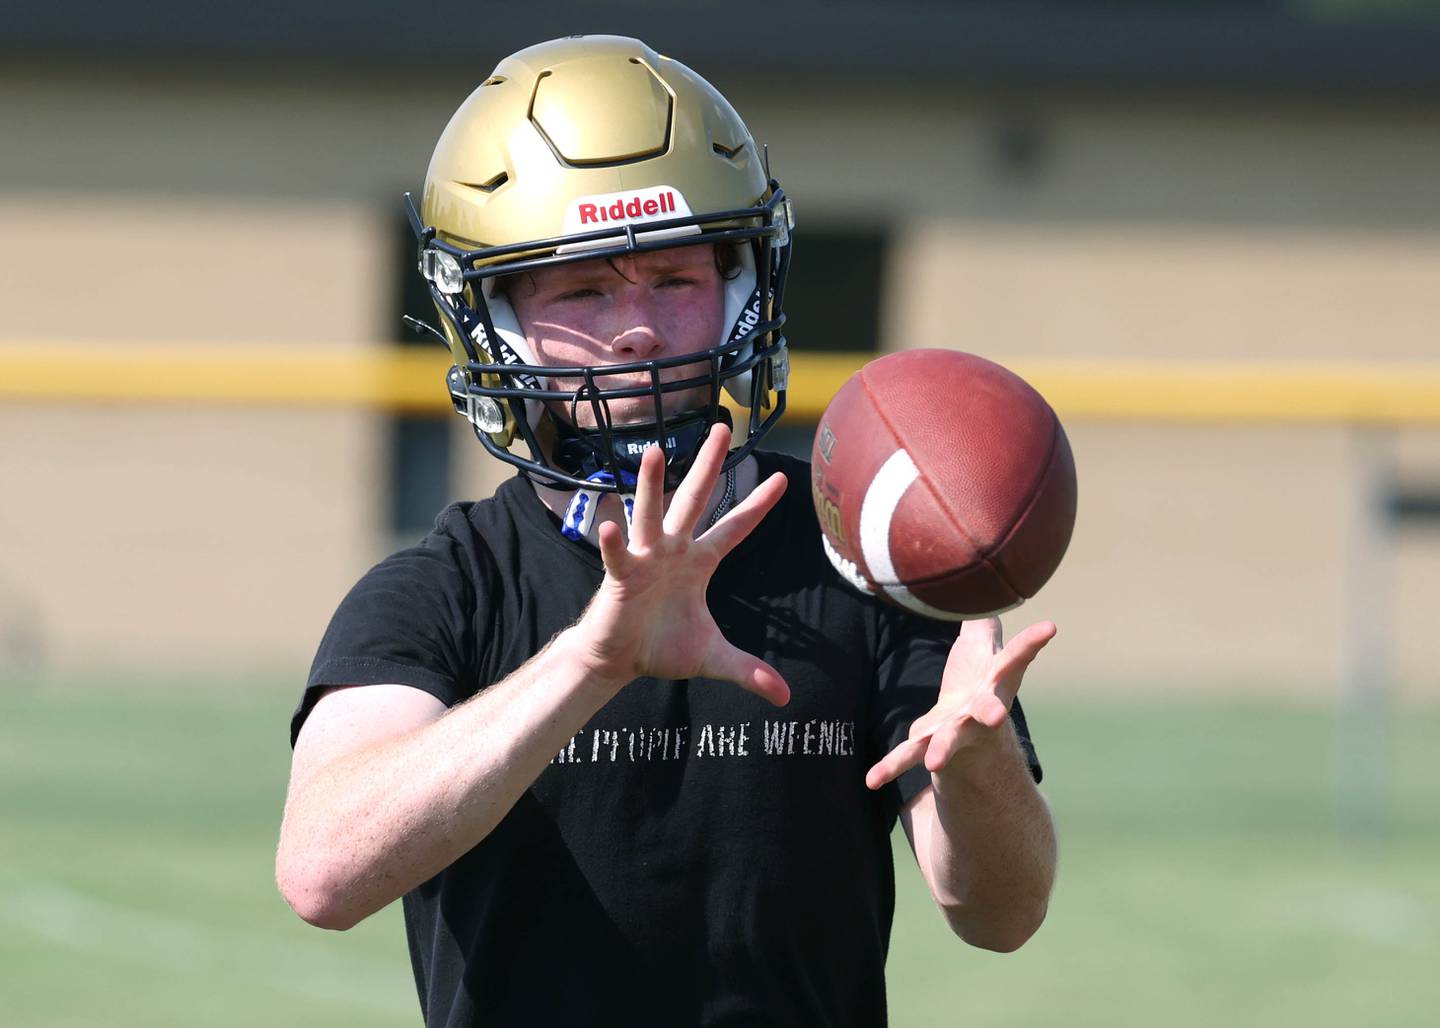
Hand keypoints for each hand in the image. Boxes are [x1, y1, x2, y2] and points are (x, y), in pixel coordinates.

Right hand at [573, 424, 790, 705]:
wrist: (620, 660)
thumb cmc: (663, 647)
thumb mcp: (713, 659)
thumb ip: (749, 671)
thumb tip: (784, 696)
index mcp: (700, 562)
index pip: (736, 528)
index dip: (758, 506)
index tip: (783, 479)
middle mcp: (674, 550)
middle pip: (696, 500)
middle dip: (709, 465)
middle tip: (722, 428)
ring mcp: (645, 559)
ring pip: (652, 514)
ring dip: (653, 485)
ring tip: (656, 452)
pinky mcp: (619, 578)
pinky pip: (617, 555)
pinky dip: (613, 540)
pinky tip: (609, 522)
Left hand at [865, 617, 1054, 789]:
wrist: (974, 735)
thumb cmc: (979, 681)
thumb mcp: (982, 647)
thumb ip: (981, 618)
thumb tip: (984, 579)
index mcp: (995, 681)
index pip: (1016, 658)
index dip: (1033, 642)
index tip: (1049, 627)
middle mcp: (981, 710)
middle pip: (990, 710)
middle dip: (992, 712)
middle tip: (996, 715)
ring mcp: (958, 732)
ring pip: (951, 740)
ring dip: (944, 750)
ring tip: (934, 762)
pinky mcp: (930, 746)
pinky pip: (907, 756)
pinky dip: (890, 767)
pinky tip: (871, 780)